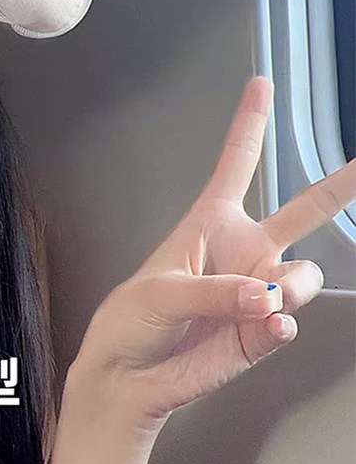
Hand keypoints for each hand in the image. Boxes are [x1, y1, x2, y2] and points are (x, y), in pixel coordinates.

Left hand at [70, 76, 355, 430]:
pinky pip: (288, 321)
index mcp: (209, 222)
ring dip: (288, 288)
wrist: (129, 376)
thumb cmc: (132, 320)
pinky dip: (278, 325)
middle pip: (301, 210)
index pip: (236, 163)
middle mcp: (242, 251)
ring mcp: (257, 292)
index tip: (261, 87)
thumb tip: (262, 296)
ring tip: (262, 302)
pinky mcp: (262, 333)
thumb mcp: (159, 290)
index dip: (249, 123)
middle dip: (339, 186)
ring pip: (301, 277)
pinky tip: (265, 326)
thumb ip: (213, 290)